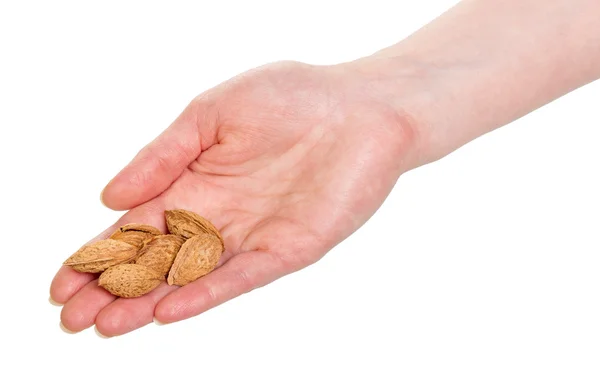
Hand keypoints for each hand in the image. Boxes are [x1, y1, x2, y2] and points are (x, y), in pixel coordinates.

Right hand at [50, 61, 419, 335]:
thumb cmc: (290, 96)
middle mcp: (217, 215)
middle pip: (156, 260)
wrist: (360, 105)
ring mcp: (251, 235)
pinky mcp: (287, 248)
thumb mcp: (210, 112)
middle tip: (71, 319)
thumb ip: (162, 155)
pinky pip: (242, 275)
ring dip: (149, 302)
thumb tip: (107, 196)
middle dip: (113, 289)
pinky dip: (206, 292)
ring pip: (192, 276)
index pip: (136, 226)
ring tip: (106, 326)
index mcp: (193, 182)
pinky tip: (169, 308)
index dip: (98, 254)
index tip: (61, 282)